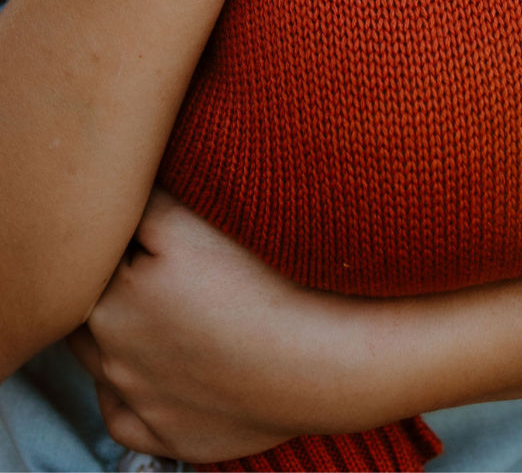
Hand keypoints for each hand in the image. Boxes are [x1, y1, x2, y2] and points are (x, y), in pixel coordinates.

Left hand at [67, 190, 388, 463]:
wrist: (316, 361)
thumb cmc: (259, 285)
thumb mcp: (188, 222)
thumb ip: (142, 205)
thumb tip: (117, 197)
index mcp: (109, 301)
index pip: (96, 262)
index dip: (124, 241)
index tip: (157, 232)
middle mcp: (113, 357)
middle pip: (93, 314)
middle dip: (117, 289)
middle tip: (168, 269)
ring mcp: (140, 403)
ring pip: (104, 367)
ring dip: (120, 339)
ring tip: (171, 311)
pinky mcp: (168, 437)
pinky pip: (126, 419)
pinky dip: (132, 396)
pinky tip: (162, 369)